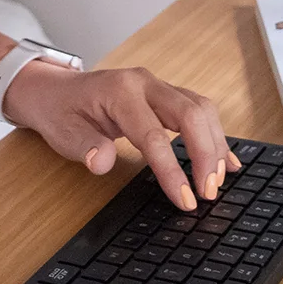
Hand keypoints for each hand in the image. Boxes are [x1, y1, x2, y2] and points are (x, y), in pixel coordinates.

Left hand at [1, 62, 239, 209]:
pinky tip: (227, 160)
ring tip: (217, 182)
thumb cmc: (60, 111)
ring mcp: (158, 86)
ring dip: (215, 145)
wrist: (55, 89)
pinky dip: (215, 135)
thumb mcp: (62, 133)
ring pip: (201, 109)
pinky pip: (199, 111)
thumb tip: (101, 161)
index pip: (154, 134)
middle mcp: (145, 83)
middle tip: (209, 193)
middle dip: (206, 154)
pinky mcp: (166, 96)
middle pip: (190, 113)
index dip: (172, 170)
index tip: (186, 200)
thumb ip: (83, 146)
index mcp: (120, 92)